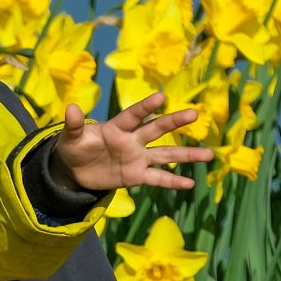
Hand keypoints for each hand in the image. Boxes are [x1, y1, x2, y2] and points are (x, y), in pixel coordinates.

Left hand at [50, 91, 212, 195]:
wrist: (76, 171)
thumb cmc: (75, 148)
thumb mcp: (70, 138)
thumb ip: (74, 125)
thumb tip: (70, 108)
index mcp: (117, 127)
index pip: (133, 115)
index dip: (145, 107)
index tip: (161, 97)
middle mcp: (132, 140)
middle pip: (156, 129)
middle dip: (174, 122)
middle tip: (194, 115)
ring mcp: (138, 158)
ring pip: (166, 154)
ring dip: (187, 154)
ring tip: (209, 154)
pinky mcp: (137, 176)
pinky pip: (158, 178)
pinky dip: (173, 181)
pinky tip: (191, 183)